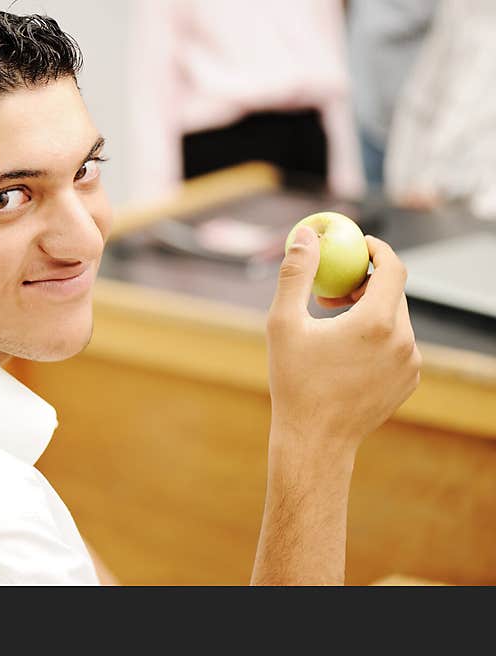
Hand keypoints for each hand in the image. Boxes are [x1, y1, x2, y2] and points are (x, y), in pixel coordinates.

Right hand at [266, 226, 421, 459]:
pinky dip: (377, 337)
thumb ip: (297, 274)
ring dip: (369, 311)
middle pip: (393, 292)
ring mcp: (410, 363)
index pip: (393, 267)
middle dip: (366, 282)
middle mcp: (403, 340)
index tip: (358, 245)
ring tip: (333, 325)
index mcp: (376, 322)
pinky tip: (345, 352)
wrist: (315, 440)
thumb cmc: (294, 382)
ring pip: (395, 319)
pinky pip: (398, 344)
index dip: (377, 250)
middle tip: (333, 290)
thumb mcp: (283, 323)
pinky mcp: (409, 380)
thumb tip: (305, 235)